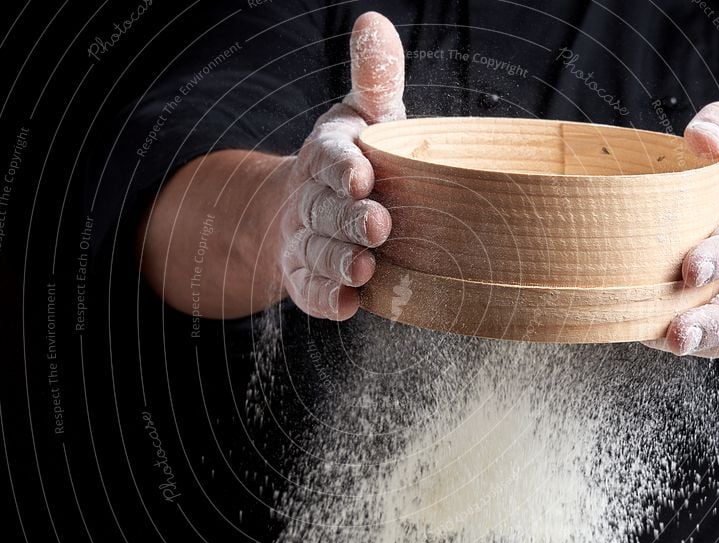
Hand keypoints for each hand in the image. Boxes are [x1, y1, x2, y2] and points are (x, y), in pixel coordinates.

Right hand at [278, 12, 404, 319]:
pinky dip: (329, 299)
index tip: (360, 174)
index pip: (329, 159)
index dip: (341, 167)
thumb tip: (373, 22)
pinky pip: (313, 293)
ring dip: (339, 262)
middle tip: (377, 226)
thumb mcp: (364, 116)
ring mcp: (307, 243)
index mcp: (327, 156)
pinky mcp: (309, 279)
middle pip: (325, 211)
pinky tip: (350, 303)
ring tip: (364, 267)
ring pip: (318, 254)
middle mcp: (312, 201)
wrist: (310, 211)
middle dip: (348, 219)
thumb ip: (374, 79)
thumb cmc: (354, 159)